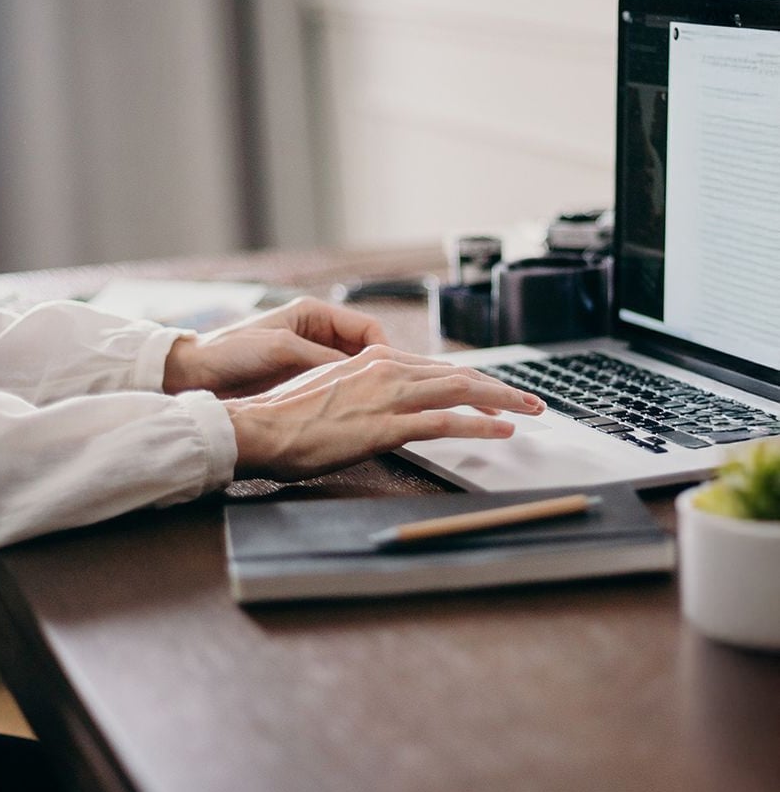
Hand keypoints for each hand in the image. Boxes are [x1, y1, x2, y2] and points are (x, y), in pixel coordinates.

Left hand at [162, 296, 387, 397]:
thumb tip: (358, 370)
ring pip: (351, 372)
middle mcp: (316, 334)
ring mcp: (310, 358)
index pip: (367, 328)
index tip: (391, 373)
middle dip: (379, 370)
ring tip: (374, 405)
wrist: (195, 374)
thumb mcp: (281, 349)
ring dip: (363, 386)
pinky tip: (350, 412)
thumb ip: (321, 357)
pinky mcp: (301, 380)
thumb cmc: (231, 351)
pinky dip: (345, 398)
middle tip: (391, 393)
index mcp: (314, 314)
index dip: (384, 349)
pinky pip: (333, 387)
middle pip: (364, 351)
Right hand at [224, 345, 545, 481]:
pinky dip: (479, 425)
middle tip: (530, 399)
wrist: (261, 426)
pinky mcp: (387, 426)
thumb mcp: (329, 391)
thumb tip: (378, 403)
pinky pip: (445, 423)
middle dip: (499, 387)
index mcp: (373, 360)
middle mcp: (386, 370)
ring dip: (502, 400)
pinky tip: (502, 430)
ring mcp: (389, 396)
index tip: (494, 391)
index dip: (471, 380)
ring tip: (530, 410)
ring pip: (460, 391)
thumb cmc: (287, 416)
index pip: (435, 367)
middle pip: (457, 375)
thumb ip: (361, 391)